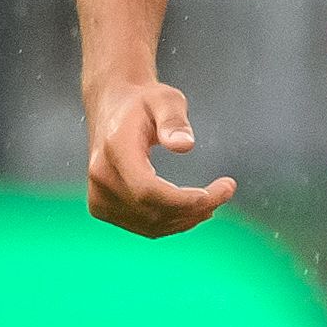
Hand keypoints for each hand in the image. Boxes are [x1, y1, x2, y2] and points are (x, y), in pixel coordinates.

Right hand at [84, 77, 235, 235]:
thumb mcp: (165, 100)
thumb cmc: (142, 104)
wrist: (111, 110)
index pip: (148, 190)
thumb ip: (174, 120)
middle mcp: (102, 177)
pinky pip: (145, 226)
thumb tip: (184, 145)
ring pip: (152, 225)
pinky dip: (173, 222)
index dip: (185, 200)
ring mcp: (99, 196)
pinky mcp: (102, 208)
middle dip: (196, 208)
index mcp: (114, 149)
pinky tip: (194, 209)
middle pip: (153, 211)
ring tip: (215, 199)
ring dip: (188, 218)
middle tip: (227, 190)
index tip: (222, 190)